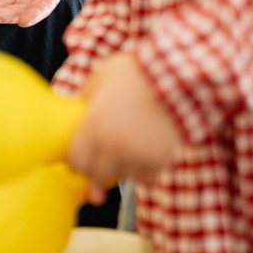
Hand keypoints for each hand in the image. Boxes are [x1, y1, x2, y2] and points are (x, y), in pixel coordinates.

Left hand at [66, 53, 183, 200]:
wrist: (176, 78)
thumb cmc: (134, 74)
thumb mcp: (100, 78)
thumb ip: (84, 98)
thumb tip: (77, 110)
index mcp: (94, 127)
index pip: (76, 162)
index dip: (76, 160)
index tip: (79, 155)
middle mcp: (114, 147)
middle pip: (97, 175)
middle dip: (95, 167)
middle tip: (100, 156)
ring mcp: (138, 157)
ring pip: (121, 177)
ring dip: (119, 168)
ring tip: (123, 151)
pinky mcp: (159, 161)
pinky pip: (145, 178)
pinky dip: (141, 170)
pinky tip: (141, 155)